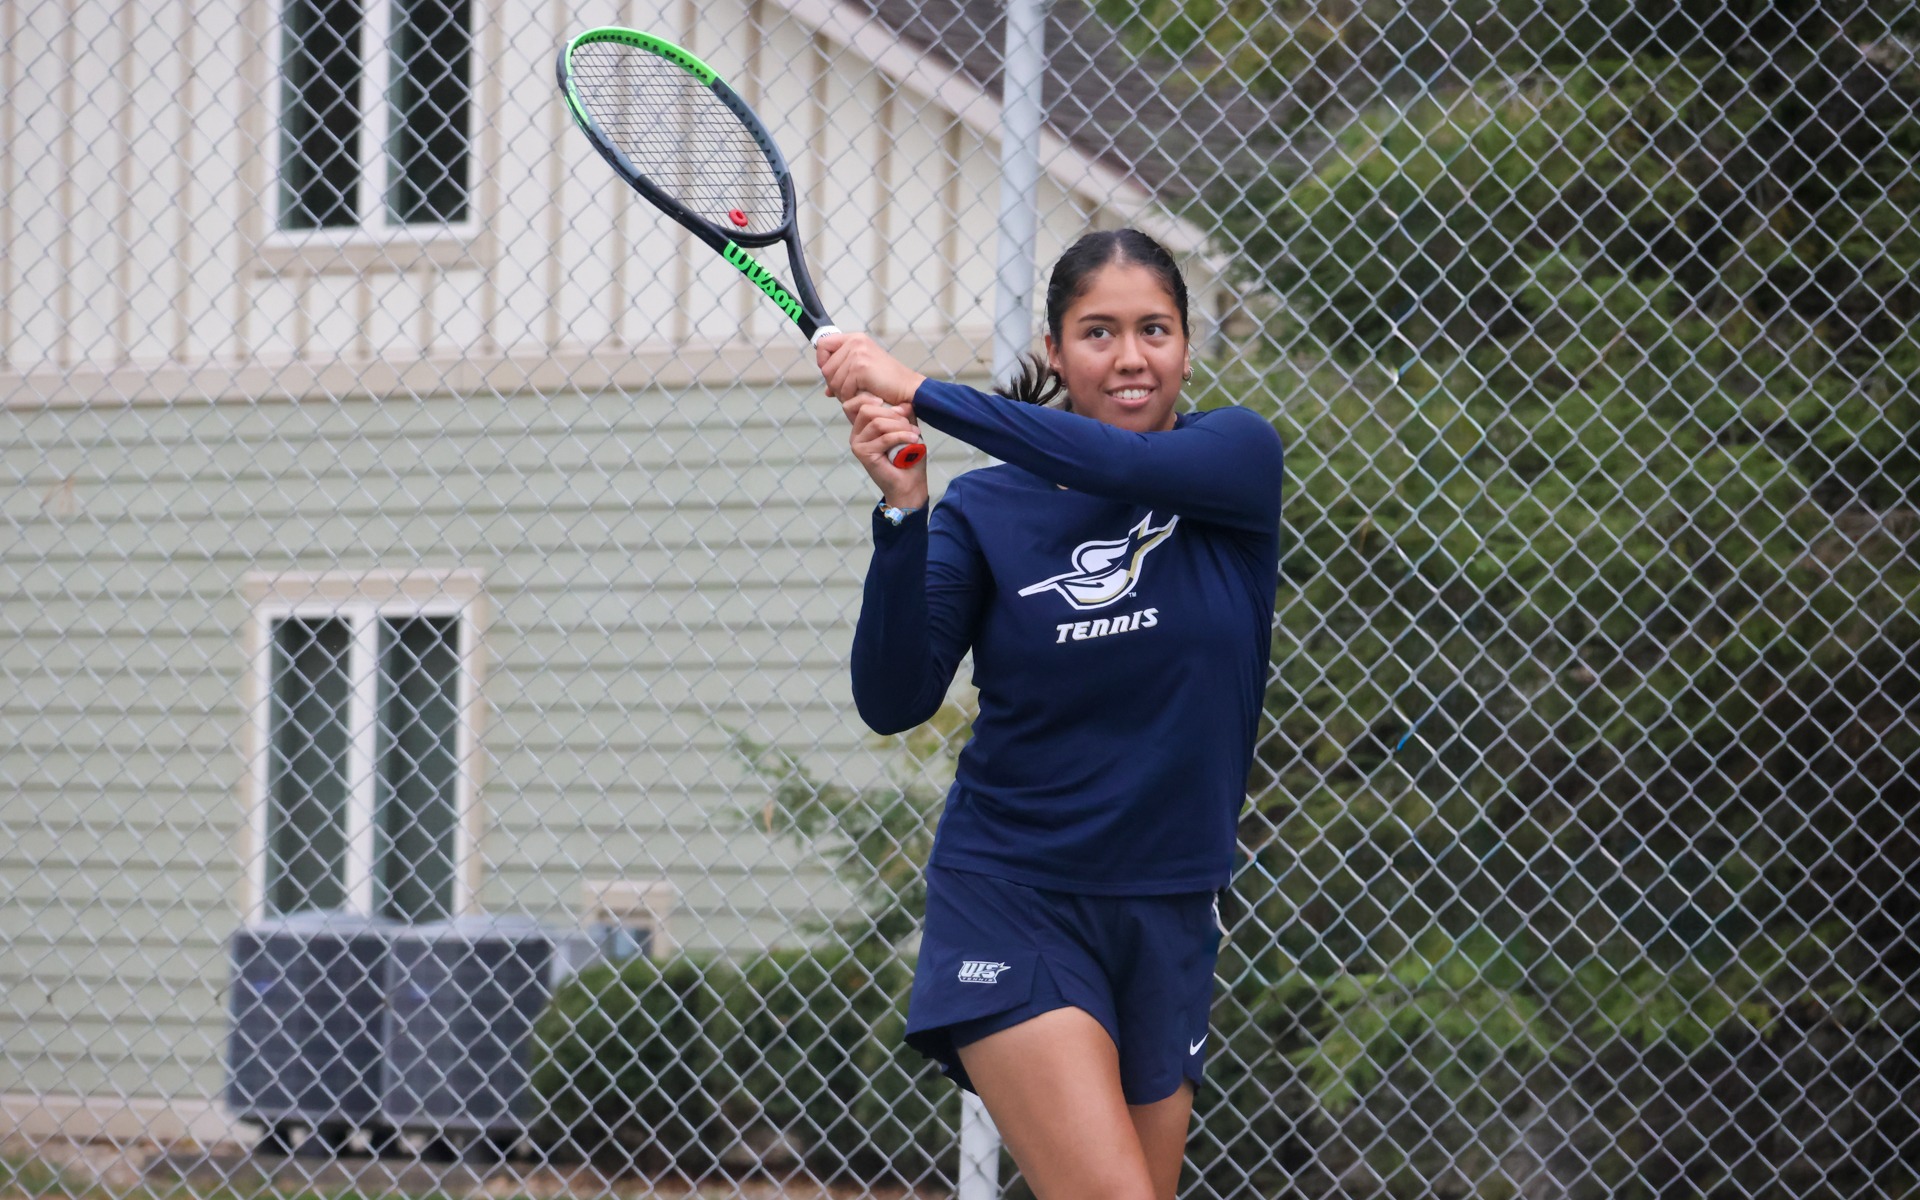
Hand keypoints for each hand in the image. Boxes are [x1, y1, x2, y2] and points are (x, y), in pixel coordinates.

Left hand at [817, 331, 926, 407]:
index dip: (822, 361)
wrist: (908, 388)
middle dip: (834, 385)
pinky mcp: (861, 367)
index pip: (823, 344)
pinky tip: (863, 397)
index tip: (832, 374)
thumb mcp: (863, 372)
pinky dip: (851, 398)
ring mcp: (858, 353)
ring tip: (858, 395)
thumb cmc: (888, 383)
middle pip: (826, 368)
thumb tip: (827, 391)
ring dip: (842, 394)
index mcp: (855, 338)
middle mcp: (855, 342)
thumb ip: (843, 375)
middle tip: (850, 392)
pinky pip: (843, 388)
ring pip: (833, 380)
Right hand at [845, 393, 928, 508]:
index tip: (894, 406)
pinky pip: (884, 438)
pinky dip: (902, 437)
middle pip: (867, 409)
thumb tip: (903, 404)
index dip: (871, 397)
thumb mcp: (907, 429)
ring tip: (914, 435)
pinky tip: (914, 440)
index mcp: (863, 426)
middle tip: (910, 426)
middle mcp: (857, 434)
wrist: (909, 484)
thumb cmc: (908, 458)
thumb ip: (903, 415)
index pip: (855, 403)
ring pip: (877, 423)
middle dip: (893, 414)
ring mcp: (857, 444)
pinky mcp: (863, 454)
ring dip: (900, 427)